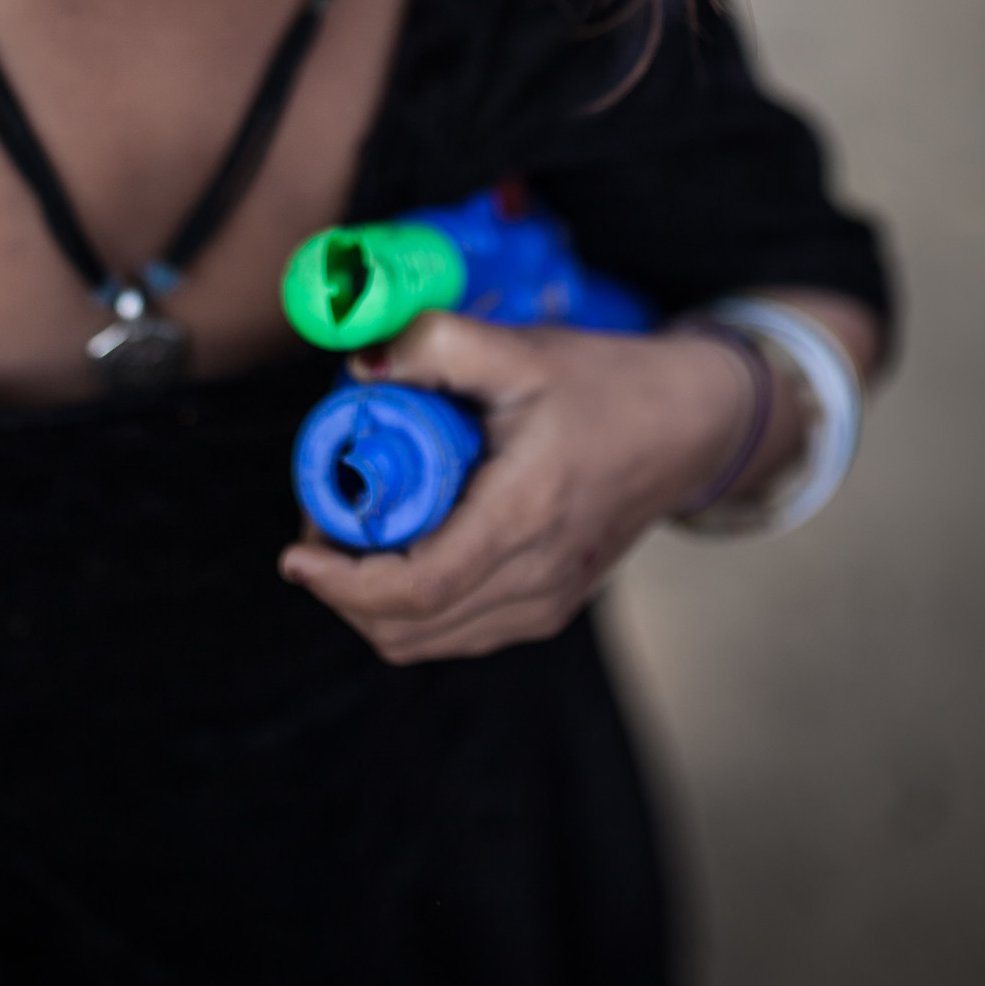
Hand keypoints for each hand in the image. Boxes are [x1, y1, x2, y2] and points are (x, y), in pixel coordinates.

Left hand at [278, 311, 766, 663]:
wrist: (689, 425)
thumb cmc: (604, 384)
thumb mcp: (519, 349)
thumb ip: (435, 344)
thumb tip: (357, 368)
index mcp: (524, 516)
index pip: (415, 589)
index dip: (341, 584)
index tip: (295, 555)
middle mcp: (536, 577)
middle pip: (409, 628)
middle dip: (343, 590)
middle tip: (317, 528)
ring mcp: (546, 601)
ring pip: (430, 641)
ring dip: (373, 604)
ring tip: (350, 538)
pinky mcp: (550, 605)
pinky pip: (460, 632)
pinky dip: (412, 608)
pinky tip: (398, 551)